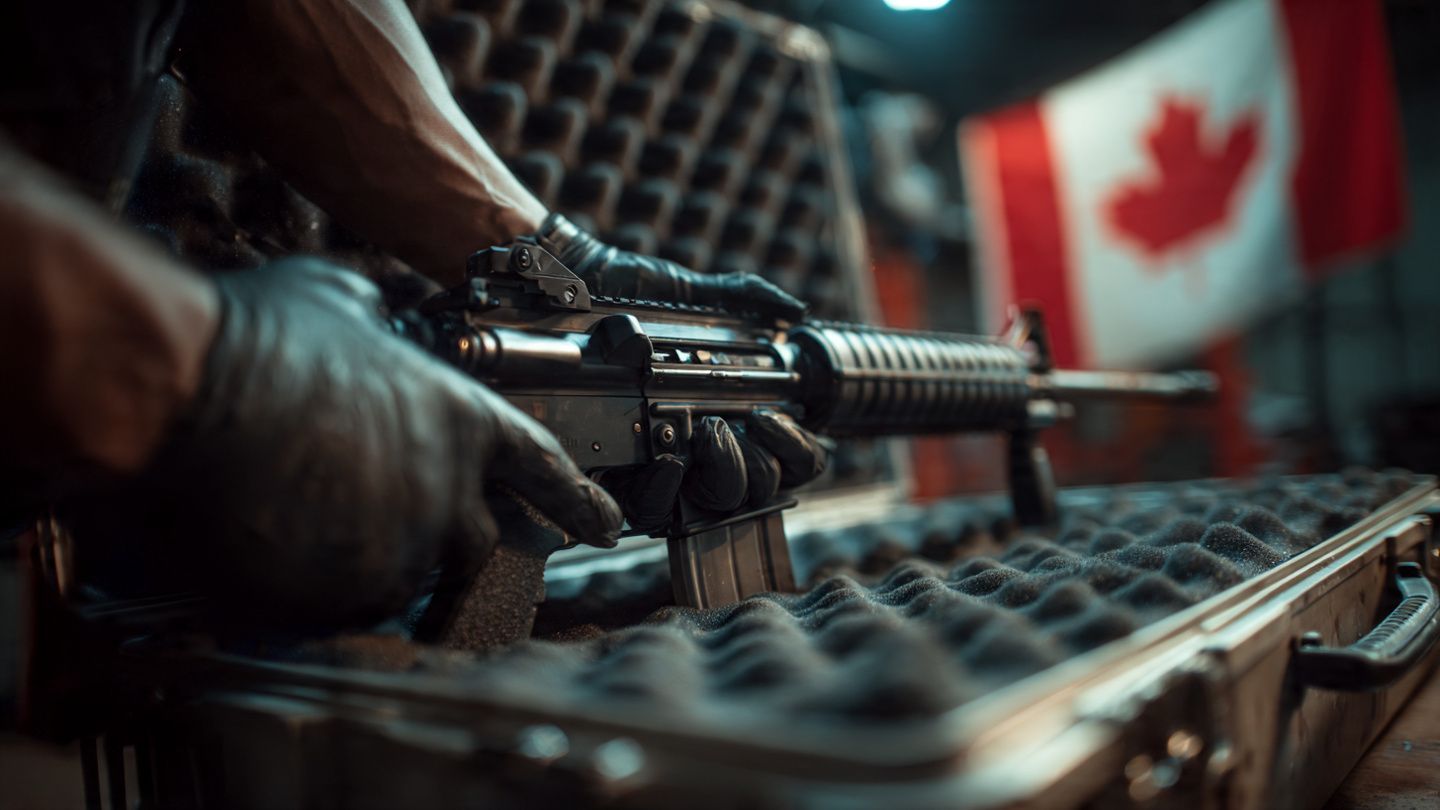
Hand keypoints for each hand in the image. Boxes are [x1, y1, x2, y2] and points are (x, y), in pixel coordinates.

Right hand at [65, 259, 620, 629]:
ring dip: (373, 558)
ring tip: (314, 522)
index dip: (577, 501)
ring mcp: (401, 548)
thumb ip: (376, 314)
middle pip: (475, 541)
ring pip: (405, 576)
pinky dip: (321, 586)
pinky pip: (345, 606)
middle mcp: (448, 491)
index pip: (543, 470)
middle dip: (445, 534)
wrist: (192, 396)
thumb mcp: (337, 297)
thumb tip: (372, 309)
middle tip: (395, 518)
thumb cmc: (260, 339)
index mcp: (462, 420)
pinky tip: (281, 547)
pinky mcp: (345, 594)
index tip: (605, 527)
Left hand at [533, 214, 825, 531]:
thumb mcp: (693, 293)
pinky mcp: (622, 479)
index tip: (772, 416)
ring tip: (705, 433)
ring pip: (714, 507)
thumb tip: (792, 311)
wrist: (569, 290)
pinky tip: (664, 459)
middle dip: (756, 463)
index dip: (796, 449)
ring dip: (720, 475)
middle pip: (760, 489)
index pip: (792, 458)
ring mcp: (668, 466)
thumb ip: (746, 298)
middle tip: (732, 425)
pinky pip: (653, 512)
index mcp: (736, 412)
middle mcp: (708, 447)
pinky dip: (664, 491)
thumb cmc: (629, 295)